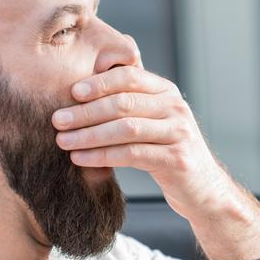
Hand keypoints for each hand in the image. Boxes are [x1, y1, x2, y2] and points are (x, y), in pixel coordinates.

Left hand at [52, 66, 236, 220]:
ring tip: (63, 141)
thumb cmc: (166, 150)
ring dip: (89, 135)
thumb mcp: (153, 119)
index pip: (129, 77)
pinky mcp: (176, 159)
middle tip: (57, 120)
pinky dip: (102, 156)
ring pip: (126, 129)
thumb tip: (95, 71)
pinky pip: (132, 155)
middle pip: (123, 103)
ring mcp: (179, 133)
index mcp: (166, 91)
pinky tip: (80, 158)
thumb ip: (131, 98)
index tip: (71, 92)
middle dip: (86, 112)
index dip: (99, 83)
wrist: (202, 188)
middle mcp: (175, 107)